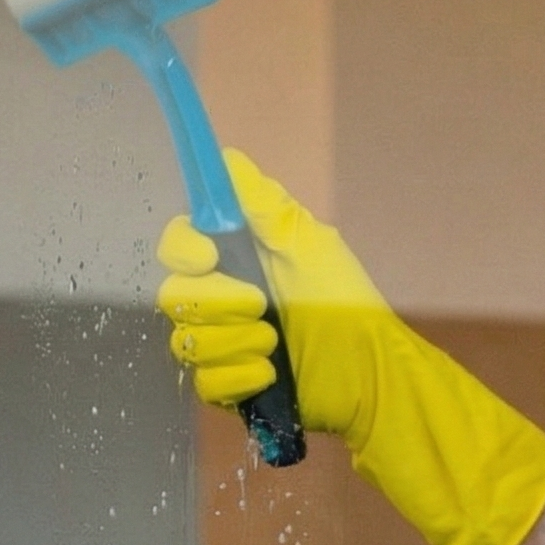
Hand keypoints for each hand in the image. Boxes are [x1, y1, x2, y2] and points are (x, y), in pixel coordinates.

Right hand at [155, 151, 386, 442]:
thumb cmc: (345, 301)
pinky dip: (239, 378)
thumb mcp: (311, 244)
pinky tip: (271, 375)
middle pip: (174, 295)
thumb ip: (267, 206)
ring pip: (186, 342)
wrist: (370, 370)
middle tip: (263, 306)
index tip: (209, 257)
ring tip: (276, 345)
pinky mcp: (230, 384)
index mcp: (236, 259)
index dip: (183, 250)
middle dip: (218, 303)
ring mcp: (222, 343)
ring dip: (236, 343)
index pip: (178, 245)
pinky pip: (205, 383)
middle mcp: (220, 298)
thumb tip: (228, 159)